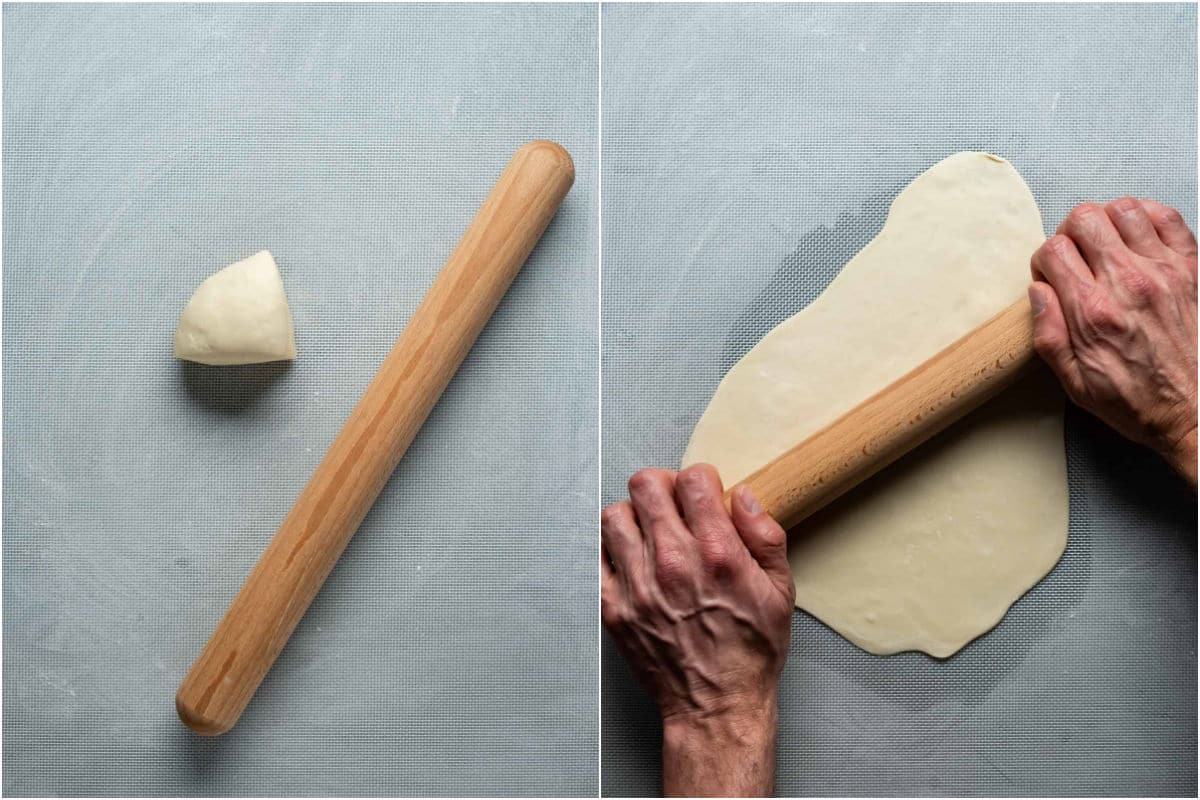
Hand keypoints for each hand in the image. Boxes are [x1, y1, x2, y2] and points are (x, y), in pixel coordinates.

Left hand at [601, 464, 794, 796]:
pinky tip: (633, 561)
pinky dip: (613, 550)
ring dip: (634, 516)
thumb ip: (765, 536)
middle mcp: (672, 563)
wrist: (716, 705)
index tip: (704, 494)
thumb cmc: (749, 652)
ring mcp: (637, 585)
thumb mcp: (781, 591)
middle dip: (663, 487)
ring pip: (615, 515)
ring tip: (651, 533)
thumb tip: (745, 497)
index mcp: (717, 554)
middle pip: (646, 485)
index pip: (693, 479)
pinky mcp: (614, 607)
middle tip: (674, 505)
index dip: (701, 479)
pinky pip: (597, 555)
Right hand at [1030, 198, 1197, 484]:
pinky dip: (1145, 215)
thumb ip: (1048, 334)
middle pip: (1085, 219)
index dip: (1045, 261)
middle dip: (1070, 233)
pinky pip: (1165, 216)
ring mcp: (1163, 271)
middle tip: (1075, 256)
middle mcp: (1127, 283)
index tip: (1052, 277)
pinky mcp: (1190, 268)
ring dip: (1106, 222)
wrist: (1195, 412)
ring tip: (1105, 244)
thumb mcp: (1074, 383)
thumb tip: (1038, 292)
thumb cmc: (1138, 401)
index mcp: (1092, 312)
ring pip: (1122, 209)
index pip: (1053, 251)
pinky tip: (1136, 235)